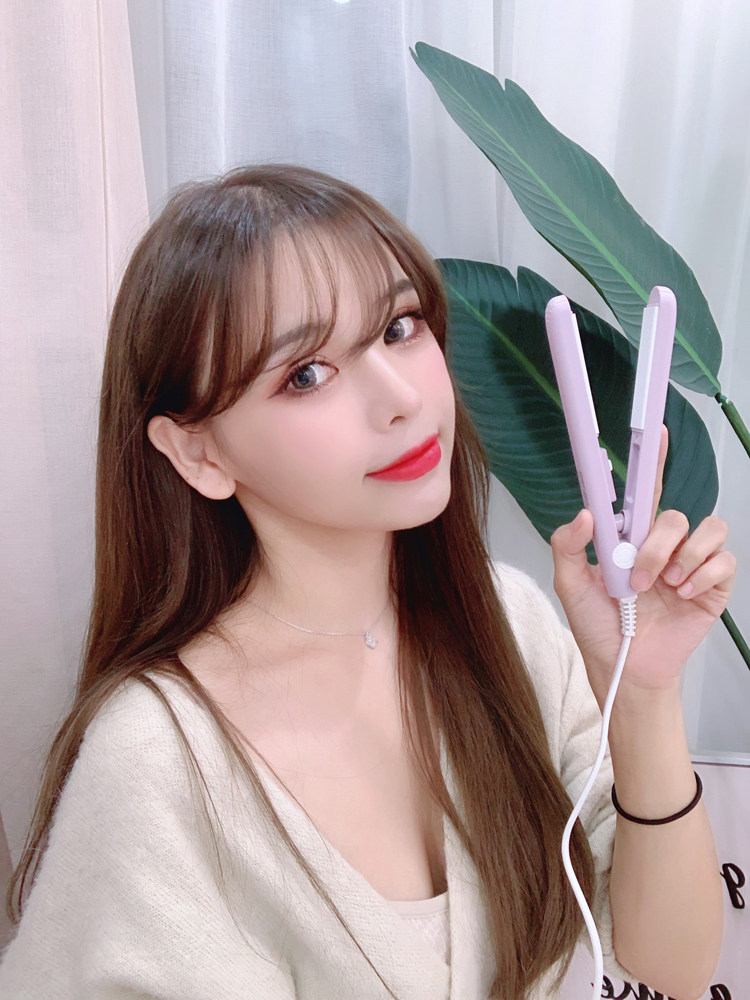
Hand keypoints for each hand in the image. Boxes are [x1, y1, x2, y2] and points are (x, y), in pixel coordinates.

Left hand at [550, 428, 735, 706]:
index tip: (657, 432)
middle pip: (674, 514)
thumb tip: (584, 513)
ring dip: (681, 558)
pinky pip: (723, 561)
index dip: (653, 460)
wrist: (624, 667)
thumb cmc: (597, 626)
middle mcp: (663, 545)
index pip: (645, 491)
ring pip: (707, 529)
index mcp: (630, 538)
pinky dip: (702, 574)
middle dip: (655, 544)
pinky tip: (683, 593)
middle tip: (637, 577)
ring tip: (664, 586)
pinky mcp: (712, 586)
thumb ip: (567, 546)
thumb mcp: (570, 585)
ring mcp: (690, 565)